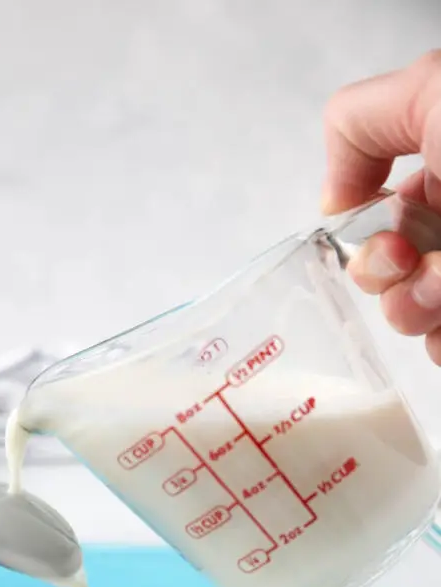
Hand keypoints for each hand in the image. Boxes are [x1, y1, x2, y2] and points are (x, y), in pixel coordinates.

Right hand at [322, 50, 440, 362]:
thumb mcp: (433, 91)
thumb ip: (357, 127)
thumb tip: (334, 202)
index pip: (377, 223)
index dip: (366, 242)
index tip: (389, 241)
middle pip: (390, 278)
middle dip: (393, 283)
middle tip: (426, 269)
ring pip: (416, 317)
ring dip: (418, 311)